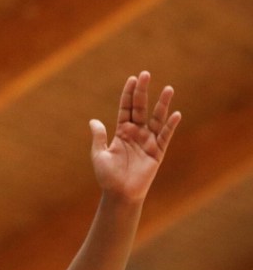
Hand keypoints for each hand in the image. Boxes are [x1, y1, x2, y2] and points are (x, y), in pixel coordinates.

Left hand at [90, 71, 180, 201]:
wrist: (119, 194)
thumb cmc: (108, 176)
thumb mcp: (99, 155)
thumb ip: (99, 137)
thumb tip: (93, 120)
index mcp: (121, 132)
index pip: (126, 109)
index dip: (129, 95)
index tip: (132, 79)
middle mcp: (136, 133)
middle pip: (140, 108)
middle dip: (143, 92)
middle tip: (146, 74)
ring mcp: (148, 141)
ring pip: (156, 118)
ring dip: (162, 104)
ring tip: (168, 89)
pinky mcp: (157, 152)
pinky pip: (165, 136)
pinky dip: (170, 125)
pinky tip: (176, 114)